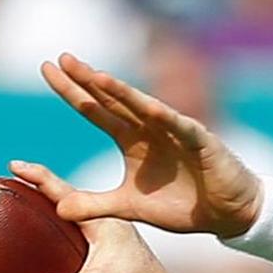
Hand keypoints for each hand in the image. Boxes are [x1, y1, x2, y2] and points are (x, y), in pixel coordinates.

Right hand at [10, 160, 186, 272]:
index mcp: (106, 223)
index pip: (66, 194)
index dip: (38, 177)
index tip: (14, 163)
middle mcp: (109, 222)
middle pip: (69, 196)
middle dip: (40, 183)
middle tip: (14, 172)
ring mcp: (111, 233)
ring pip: (76, 210)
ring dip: (52, 201)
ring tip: (27, 193)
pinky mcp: (111, 246)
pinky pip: (80, 224)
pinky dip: (62, 220)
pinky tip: (51, 226)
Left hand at [38, 52, 261, 236]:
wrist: (226, 213)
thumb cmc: (182, 204)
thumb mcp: (129, 208)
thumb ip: (95, 205)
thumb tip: (57, 211)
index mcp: (132, 141)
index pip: (96, 110)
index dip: (72, 91)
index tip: (47, 69)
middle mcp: (150, 130)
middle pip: (114, 100)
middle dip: (88, 80)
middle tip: (62, 59)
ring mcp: (175, 132)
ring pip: (144, 107)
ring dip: (122, 93)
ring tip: (97, 77)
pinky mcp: (201, 143)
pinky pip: (180, 127)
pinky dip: (165, 117)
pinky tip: (149, 107)